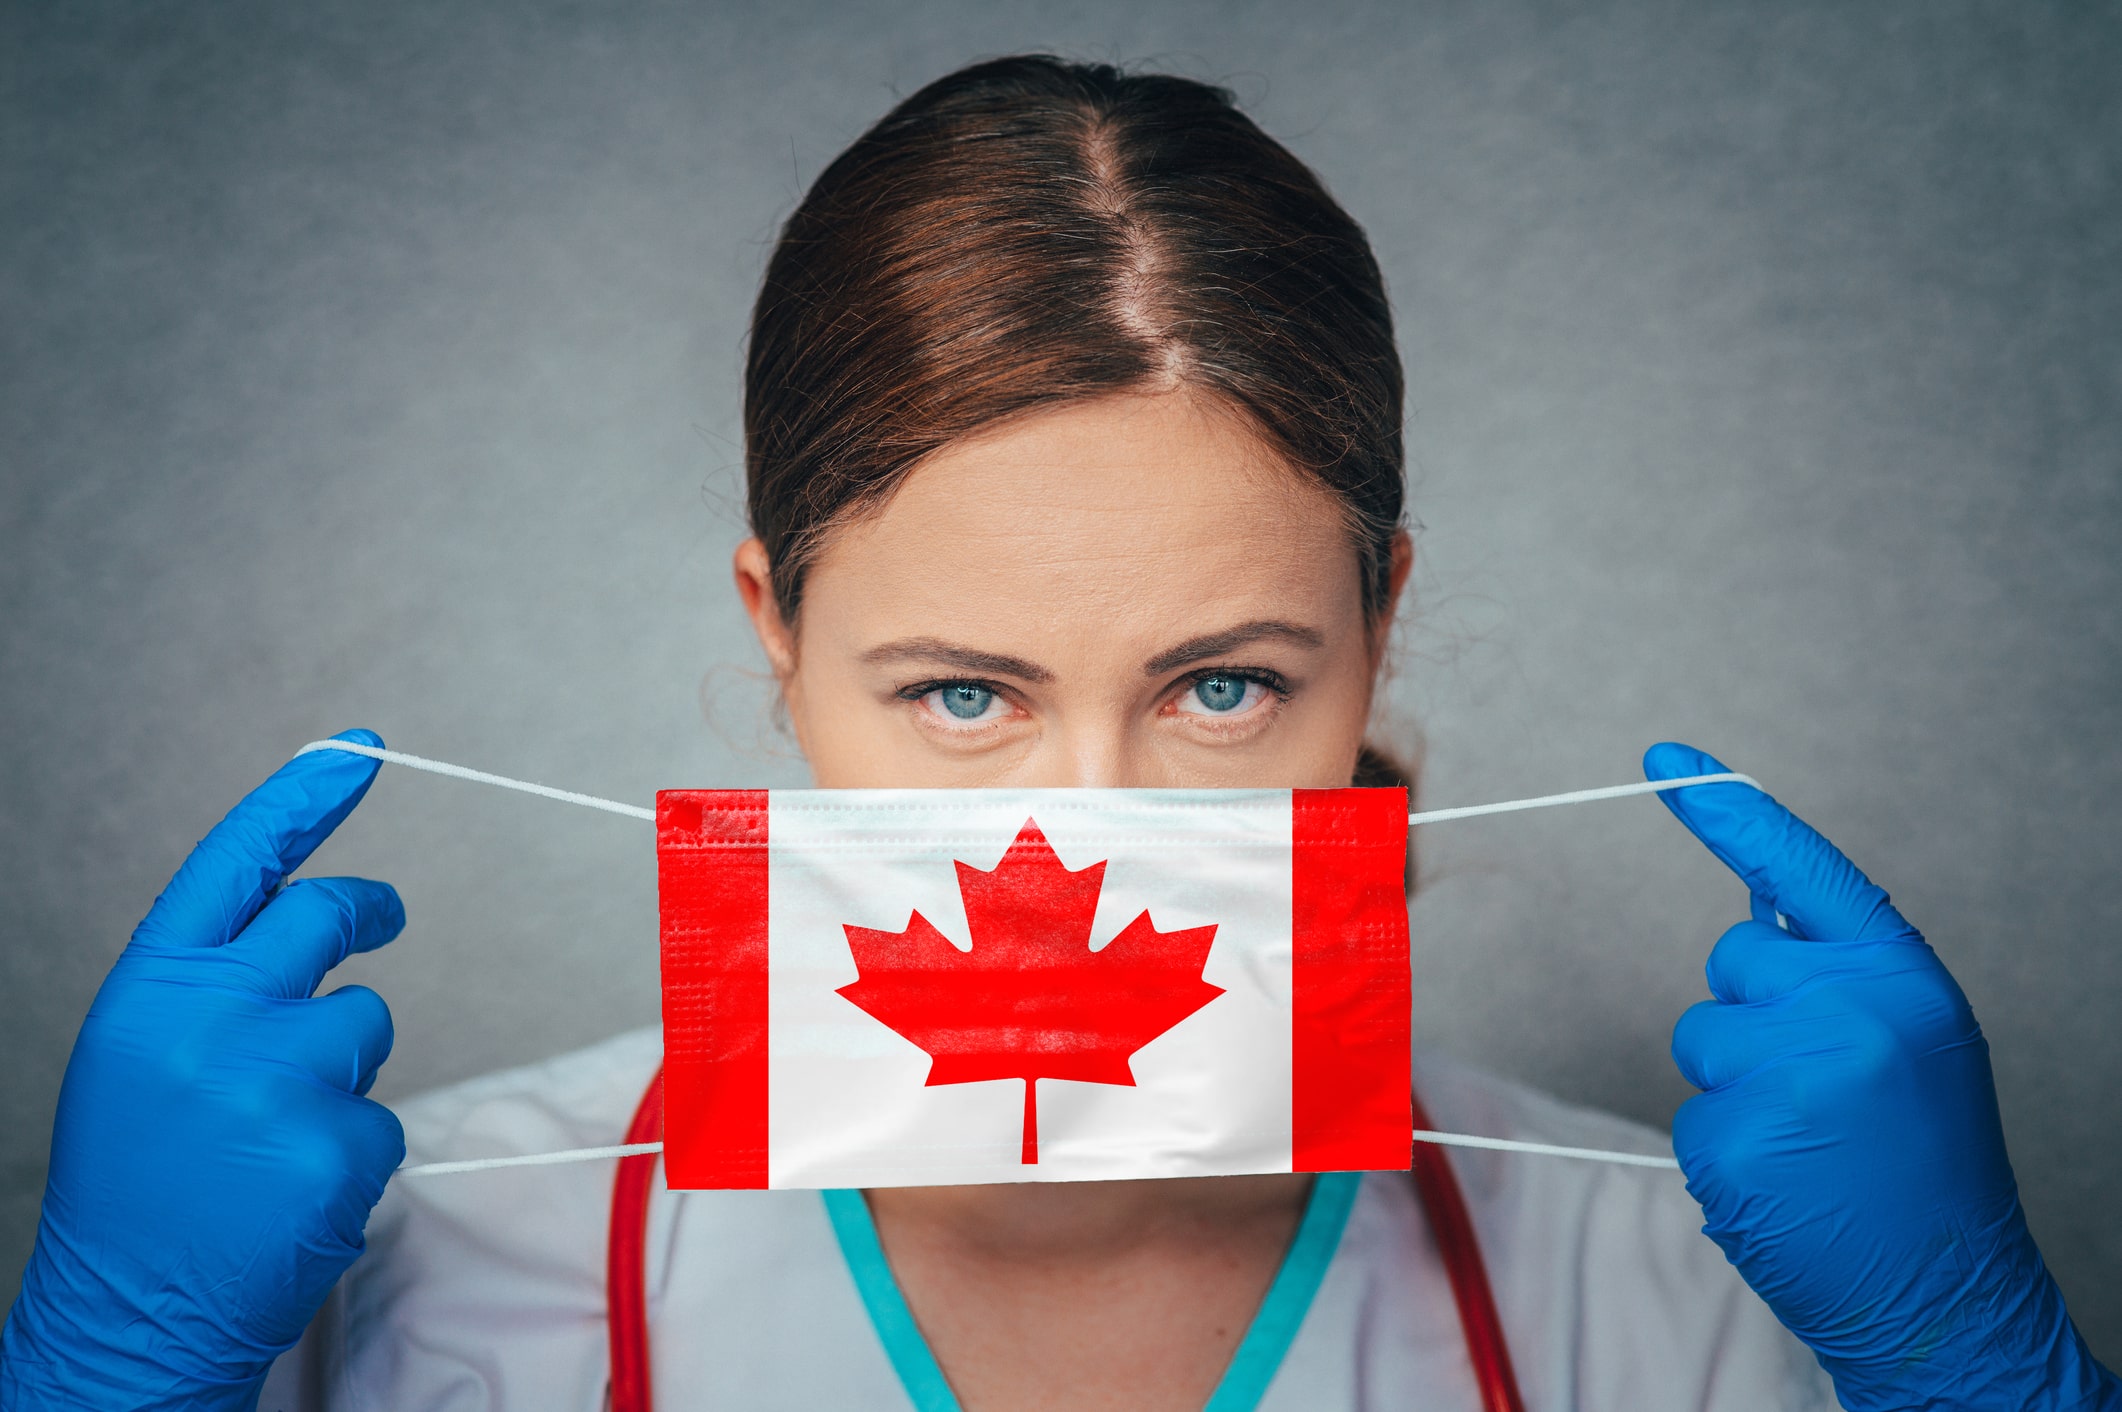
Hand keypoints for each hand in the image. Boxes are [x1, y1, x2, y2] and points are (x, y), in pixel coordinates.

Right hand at [1, 731, 405, 1410]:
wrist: (126, 1313)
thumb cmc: (140, 1180)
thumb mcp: (143, 1054)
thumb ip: (215, 980)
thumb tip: (315, 909)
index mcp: (152, 988)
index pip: (238, 861)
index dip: (303, 798)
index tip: (359, 749)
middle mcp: (209, 1016)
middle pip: (326, 915)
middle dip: (364, 912)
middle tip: (381, 917)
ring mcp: (274, 1077)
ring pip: (367, 1021)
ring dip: (343, 1068)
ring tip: (269, 1136)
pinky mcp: (334, 1141)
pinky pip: (383, 1116)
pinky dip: (351, 1150)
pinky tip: (290, 1191)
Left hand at [1647, 743, 2116, 1411]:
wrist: (1952, 1295)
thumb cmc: (1926, 1163)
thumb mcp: (1910, 1040)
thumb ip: (1839, 970)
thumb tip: (1756, 903)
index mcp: (1899, 978)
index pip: (1801, 868)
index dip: (1728, 810)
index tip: (1664, 758)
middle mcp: (1846, 1013)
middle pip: (1731, 961)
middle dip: (1754, 1012)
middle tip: (1822, 1087)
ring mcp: (1787, 1077)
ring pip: (1700, 1037)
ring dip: (1735, 1085)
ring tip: (1810, 1141)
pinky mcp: (1735, 1141)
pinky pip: (1691, 1113)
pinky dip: (1725, 1149)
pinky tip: (1786, 1181)